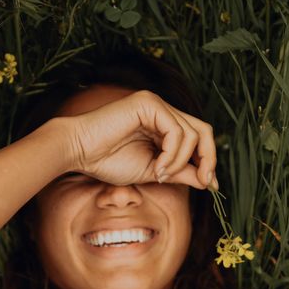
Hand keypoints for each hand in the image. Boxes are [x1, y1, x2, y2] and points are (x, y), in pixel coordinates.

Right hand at [60, 90, 217, 190]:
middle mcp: (162, 110)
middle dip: (208, 158)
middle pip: (203, 130)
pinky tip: (157, 167)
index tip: (210, 185)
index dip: (208, 159)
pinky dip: (172, 154)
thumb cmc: (107, 161)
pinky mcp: (148, 103)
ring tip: (161, 174)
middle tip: (203, 182)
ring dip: (181, 161)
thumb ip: (180, 172)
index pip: (197, 136)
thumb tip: (208, 181)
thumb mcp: (153, 171)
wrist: (78, 152)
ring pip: (192, 132)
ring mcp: (155, 104)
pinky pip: (176, 131)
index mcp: (162, 123)